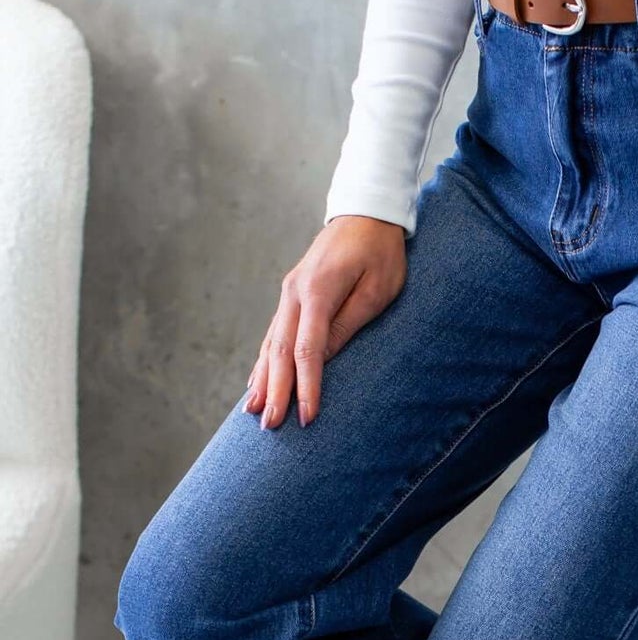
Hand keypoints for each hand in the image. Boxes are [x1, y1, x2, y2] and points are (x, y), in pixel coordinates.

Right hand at [246, 215, 407, 428]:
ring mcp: (289, 293)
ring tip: (255, 412)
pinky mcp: (291, 294)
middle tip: (271, 427)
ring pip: (271, 343)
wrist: (365, 212)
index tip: (306, 416)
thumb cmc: (381, 253)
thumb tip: (322, 361)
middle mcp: (295, 292)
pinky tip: (257, 382)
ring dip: (263, 380)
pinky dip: (264, 360)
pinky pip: (273, 334)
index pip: (307, 349)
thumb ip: (348, 324)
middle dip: (276, 391)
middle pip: (281, 351)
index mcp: (318, 291)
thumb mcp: (376, 290)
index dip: (306, 386)